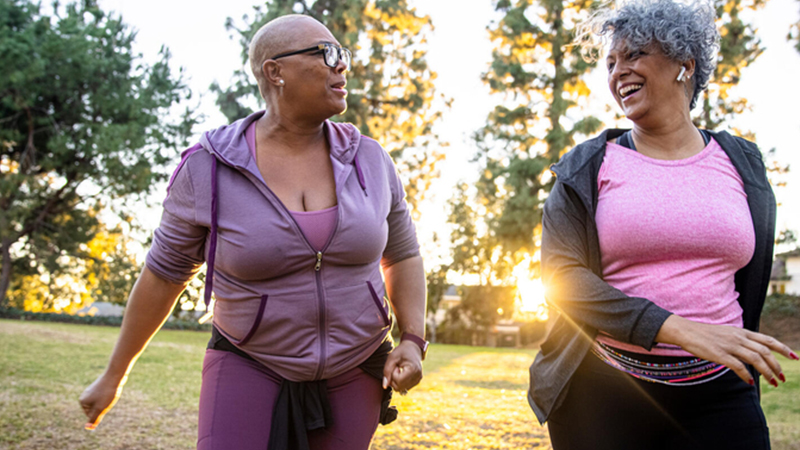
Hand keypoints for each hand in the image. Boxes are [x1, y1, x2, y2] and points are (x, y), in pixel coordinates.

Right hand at [79, 373, 124, 429]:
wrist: (115, 375)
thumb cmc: (107, 393)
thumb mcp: (100, 409)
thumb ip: (94, 418)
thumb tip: (88, 428)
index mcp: (82, 401)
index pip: (92, 415)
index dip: (101, 411)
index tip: (103, 403)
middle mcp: (84, 396)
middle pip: (96, 409)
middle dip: (103, 407)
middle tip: (107, 398)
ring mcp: (91, 391)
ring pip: (101, 403)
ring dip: (107, 401)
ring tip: (109, 394)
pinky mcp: (98, 387)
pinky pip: (104, 397)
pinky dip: (109, 396)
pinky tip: (111, 389)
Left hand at [382, 340, 422, 393]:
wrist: (413, 348)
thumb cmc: (402, 351)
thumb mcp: (392, 357)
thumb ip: (387, 371)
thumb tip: (385, 386)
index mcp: (413, 369)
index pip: (398, 381)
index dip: (393, 374)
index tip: (395, 365)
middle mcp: (418, 376)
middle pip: (399, 387)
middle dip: (394, 379)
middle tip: (396, 368)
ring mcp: (418, 379)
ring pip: (401, 389)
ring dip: (397, 380)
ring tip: (400, 370)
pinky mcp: (417, 381)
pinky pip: (404, 387)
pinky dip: (401, 382)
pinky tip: (402, 373)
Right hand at [657, 315, 798, 385]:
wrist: (685, 331)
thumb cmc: (704, 334)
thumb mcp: (726, 333)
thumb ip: (740, 340)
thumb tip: (752, 351)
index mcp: (741, 332)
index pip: (768, 340)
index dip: (783, 349)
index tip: (794, 357)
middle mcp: (738, 337)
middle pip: (765, 351)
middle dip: (777, 366)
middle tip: (782, 378)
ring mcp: (729, 345)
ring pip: (755, 359)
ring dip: (767, 372)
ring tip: (773, 383)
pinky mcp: (719, 354)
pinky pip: (738, 366)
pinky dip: (747, 375)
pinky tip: (751, 382)